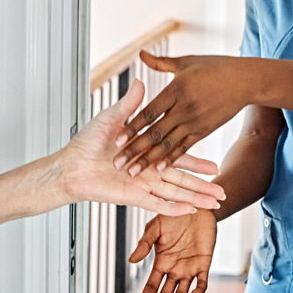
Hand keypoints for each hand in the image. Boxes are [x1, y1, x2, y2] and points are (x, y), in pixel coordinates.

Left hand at [61, 80, 224, 215]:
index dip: (197, 160)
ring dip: (195, 198)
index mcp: (147, 152)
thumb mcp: (112, 117)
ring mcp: (142, 184)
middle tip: (222, 188)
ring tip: (215, 203)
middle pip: (182, 178)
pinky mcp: (132, 195)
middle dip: (203, 184)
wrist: (69, 164)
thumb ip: (131, 104)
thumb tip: (142, 81)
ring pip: (175, 192)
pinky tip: (190, 211)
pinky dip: (174, 208)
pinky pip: (157, 203)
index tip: (215, 164)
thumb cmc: (87, 142)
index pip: (178, 155)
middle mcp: (148, 170)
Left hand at [112, 51, 250, 176]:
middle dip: (134, 149)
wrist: (246, 80)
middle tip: (116, 162)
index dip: (132, 126)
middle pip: (154, 132)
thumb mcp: (186, 62)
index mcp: (177, 89)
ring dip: (149, 160)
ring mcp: (195, 122)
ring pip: (168, 144)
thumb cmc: (215, 67)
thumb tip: (140, 54)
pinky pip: (185, 147)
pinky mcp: (204, 131)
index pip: (149, 112)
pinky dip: (171, 159)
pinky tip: (159, 168)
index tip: (116, 139)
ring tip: (133, 172)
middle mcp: (185, 108)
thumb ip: (161, 63)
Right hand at [129, 210, 217, 292]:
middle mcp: (175, 269)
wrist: (197, 207)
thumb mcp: (155, 227)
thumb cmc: (175, 215)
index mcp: (162, 262)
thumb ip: (144, 244)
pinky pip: (202, 281)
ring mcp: (189, 268)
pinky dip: (199, 290)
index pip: (153, 284)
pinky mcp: (204, 263)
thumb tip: (131, 261)